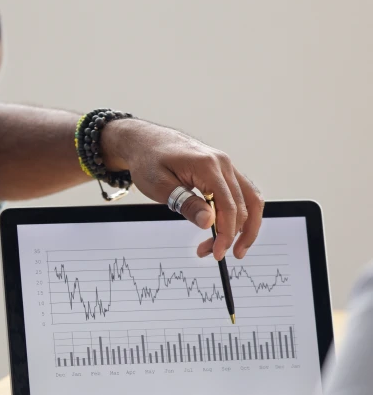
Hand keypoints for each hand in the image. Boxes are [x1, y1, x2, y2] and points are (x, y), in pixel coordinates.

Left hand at [102, 119, 263, 259]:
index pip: (228, 206)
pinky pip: (242, 193)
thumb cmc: (148, 160)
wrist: (144, 142)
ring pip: (250, 200)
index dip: (226, 233)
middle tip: (214, 253)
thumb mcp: (160, 186)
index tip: (217, 252)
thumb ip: (186, 203)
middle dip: (231, 235)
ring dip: (244, 226)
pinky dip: (240, 213)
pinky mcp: (223, 170)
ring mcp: (225, 165)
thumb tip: (209, 222)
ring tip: (232, 247)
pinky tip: (229, 228)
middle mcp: (223, 163)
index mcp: (207, 165)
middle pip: (243, 206)